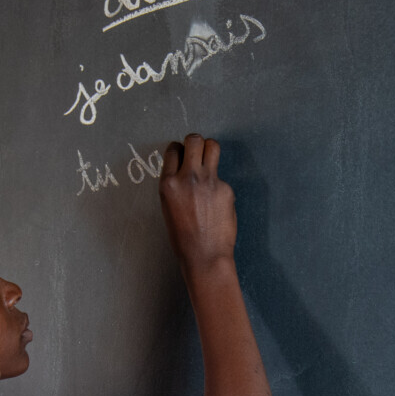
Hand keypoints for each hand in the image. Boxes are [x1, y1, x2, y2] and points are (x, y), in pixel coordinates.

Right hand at [159, 134, 235, 276]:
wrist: (204, 255)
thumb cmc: (183, 237)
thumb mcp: (168, 207)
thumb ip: (175, 184)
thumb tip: (183, 170)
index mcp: (168, 183)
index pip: (173, 150)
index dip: (179, 150)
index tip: (182, 155)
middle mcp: (188, 177)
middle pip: (194, 140)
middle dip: (195, 143)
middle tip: (197, 153)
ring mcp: (209, 181)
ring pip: (212, 147)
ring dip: (210, 150)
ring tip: (208, 163)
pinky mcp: (226, 188)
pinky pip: (222, 177)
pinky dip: (219, 186)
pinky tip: (216, 204)